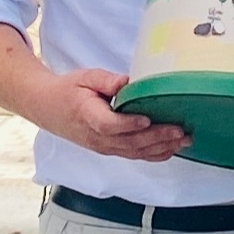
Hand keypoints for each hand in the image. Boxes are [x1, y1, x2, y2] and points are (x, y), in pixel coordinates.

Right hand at [39, 66, 189, 163]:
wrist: (50, 109)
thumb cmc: (69, 91)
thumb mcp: (84, 78)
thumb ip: (106, 80)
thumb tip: (127, 82)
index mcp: (86, 116)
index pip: (108, 125)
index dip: (128, 125)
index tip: (147, 119)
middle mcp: (96, 137)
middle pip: (128, 143)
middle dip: (156, 138)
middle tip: (179, 130)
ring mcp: (104, 147)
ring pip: (134, 152)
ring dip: (160, 148)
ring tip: (183, 140)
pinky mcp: (110, 150)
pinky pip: (134, 156)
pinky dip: (154, 154)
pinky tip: (172, 149)